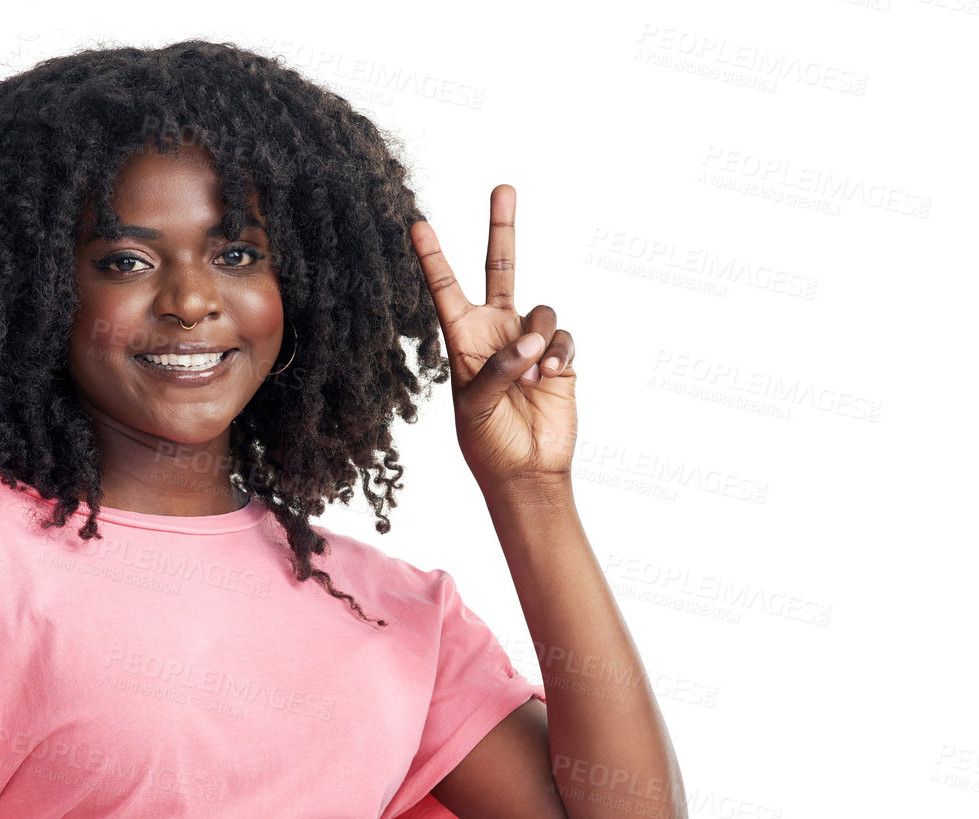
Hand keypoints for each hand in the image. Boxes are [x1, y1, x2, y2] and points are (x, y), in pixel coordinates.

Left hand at [409, 185, 576, 489]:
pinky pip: (563, 337)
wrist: (526, 470)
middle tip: (503, 188)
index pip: (445, 291)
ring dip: (538, 339)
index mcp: (463, 340)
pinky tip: (548, 377)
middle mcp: (497, 333)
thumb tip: (528, 340)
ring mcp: (530, 342)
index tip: (416, 225)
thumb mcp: (473, 408)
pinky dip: (558, 353)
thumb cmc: (487, 443)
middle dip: (502, 229)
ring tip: (531, 375)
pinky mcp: (559, 357)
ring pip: (541, 310)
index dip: (433, 259)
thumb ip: (495, 369)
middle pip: (500, 269)